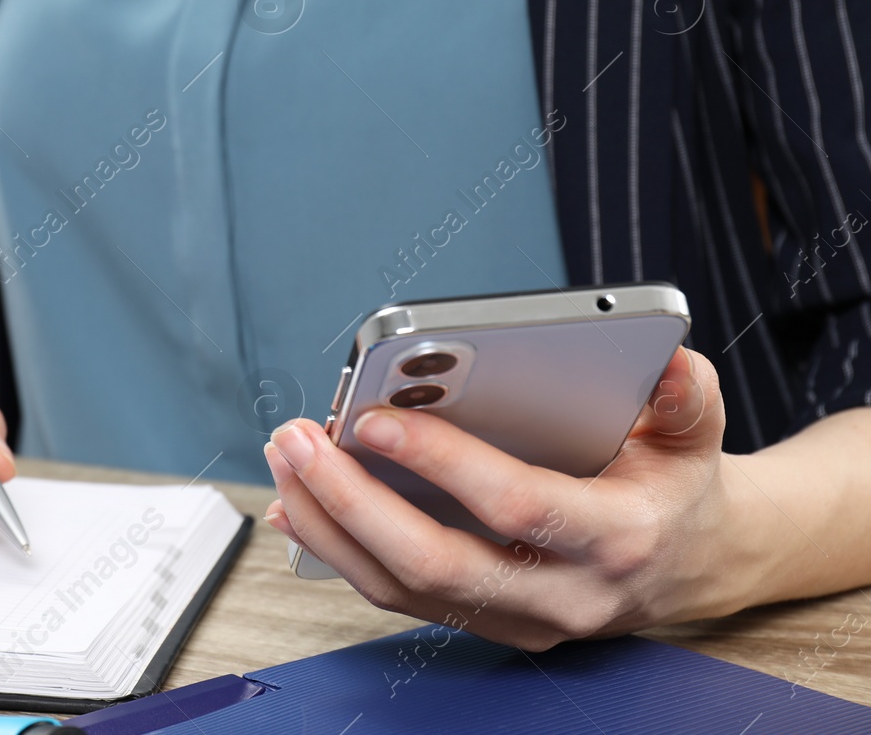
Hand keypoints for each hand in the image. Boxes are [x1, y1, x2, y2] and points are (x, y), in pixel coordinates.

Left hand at [263, 347, 751, 648]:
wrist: (688, 563)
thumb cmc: (674, 486)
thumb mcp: (695, 433)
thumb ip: (686, 397)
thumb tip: (669, 362)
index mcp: (614, 538)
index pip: (514, 505)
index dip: (441, 462)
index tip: (375, 417)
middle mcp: (561, 593)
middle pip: (435, 563)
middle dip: (353, 499)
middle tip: (300, 439)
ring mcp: (517, 618)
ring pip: (401, 588)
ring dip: (329, 524)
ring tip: (287, 460)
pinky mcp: (482, 621)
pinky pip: (395, 594)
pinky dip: (337, 550)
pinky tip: (299, 504)